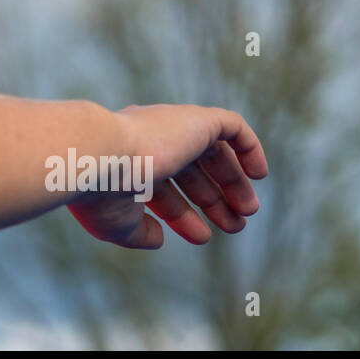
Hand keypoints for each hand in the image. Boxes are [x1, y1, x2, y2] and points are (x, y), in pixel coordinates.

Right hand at [67, 103, 267, 248]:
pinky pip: (230, 125)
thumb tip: (160, 239)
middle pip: (189, 169)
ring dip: (232, 181)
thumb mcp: (119, 223)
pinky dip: (247, 146)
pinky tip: (260, 174)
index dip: (182, 214)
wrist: (99, 155)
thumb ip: (140, 231)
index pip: (162, 186)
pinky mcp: (195, 119)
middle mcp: (149, 138)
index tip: (202, 237)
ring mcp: (172, 126)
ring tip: (248, 211)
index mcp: (127, 160)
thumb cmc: (102, 193)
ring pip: (211, 151)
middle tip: (235, 225)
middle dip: (212, 199)